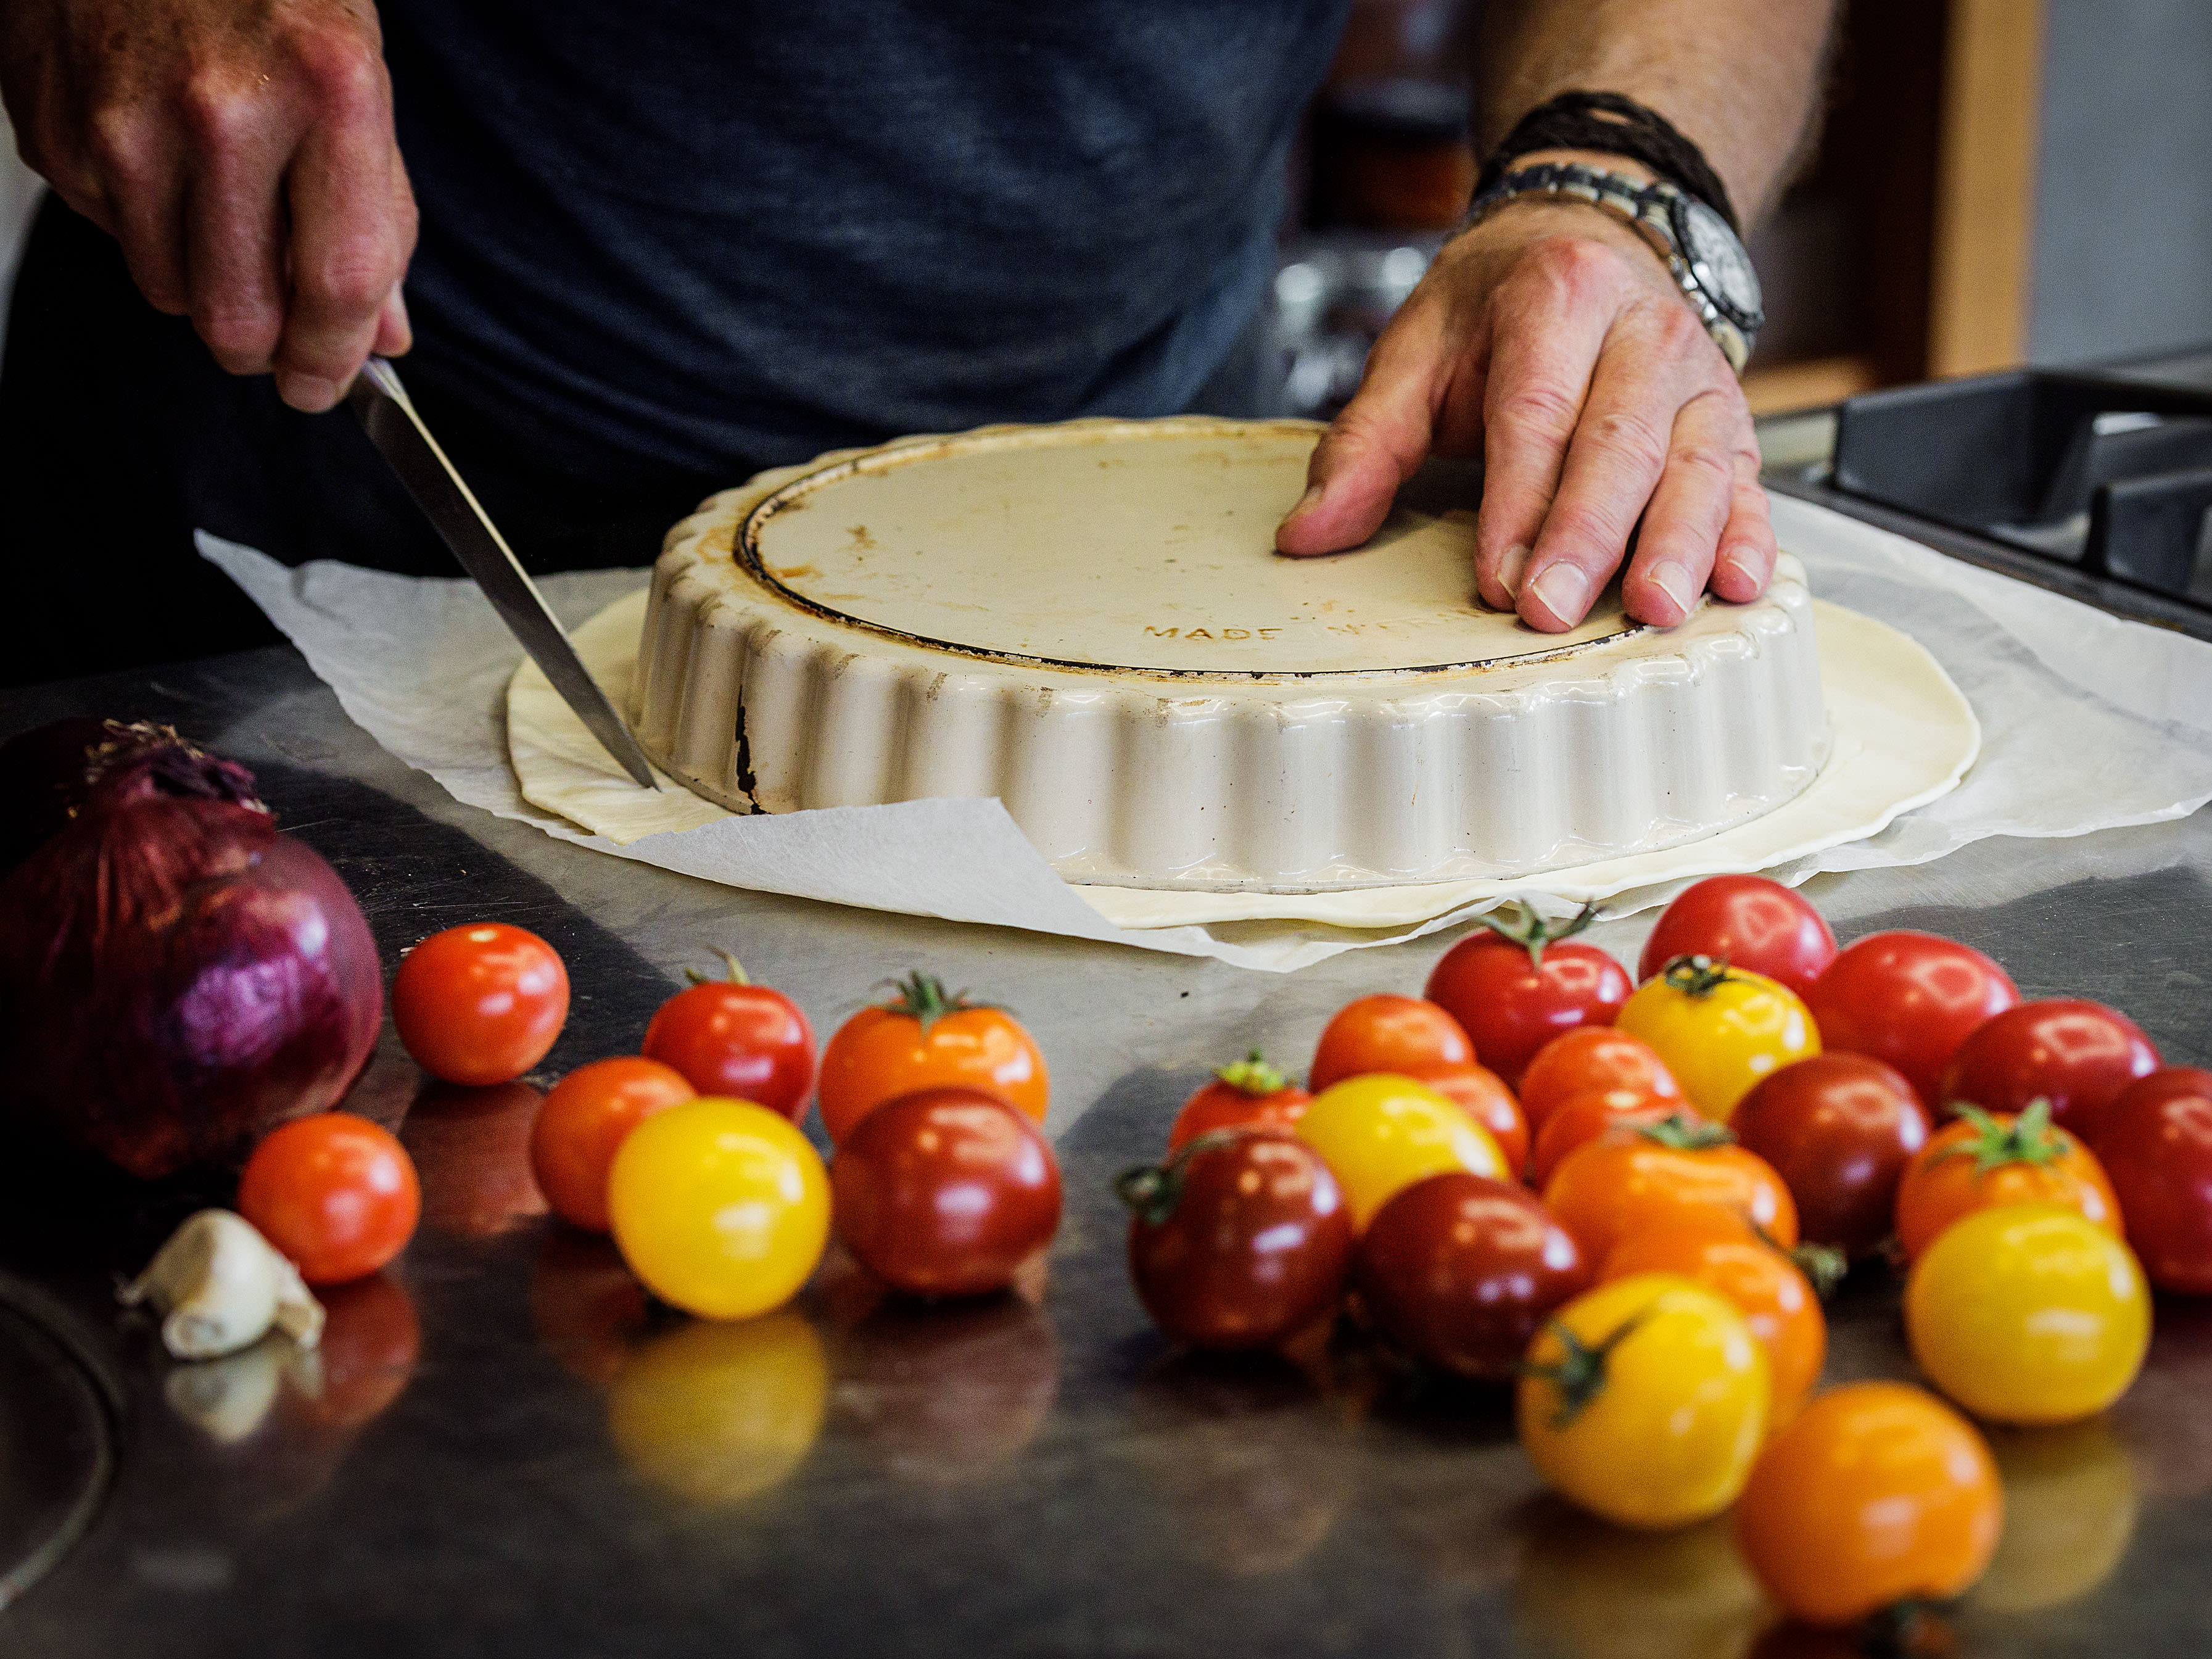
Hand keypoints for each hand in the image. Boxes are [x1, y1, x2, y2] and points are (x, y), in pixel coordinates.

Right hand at [1, 0, 415, 410]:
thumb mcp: (358, 86)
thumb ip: (379, 220)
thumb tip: (381, 336)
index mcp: (327, 94)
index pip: (337, 285)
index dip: (333, 360)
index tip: (324, 385)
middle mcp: (222, 111)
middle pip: (238, 316)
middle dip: (263, 349)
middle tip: (276, 336)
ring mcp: (124, 120)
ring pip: (168, 291)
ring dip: (202, 281)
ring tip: (219, 204)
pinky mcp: (55, 126)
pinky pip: (108, 233)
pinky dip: (141, 220)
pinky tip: (158, 154)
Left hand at [1275, 197, 1775, 632]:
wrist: (1589, 231)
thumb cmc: (1499, 306)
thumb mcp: (1415, 350)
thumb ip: (1362, 445)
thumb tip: (1308, 533)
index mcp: (1556, 296)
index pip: (1536, 413)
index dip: (1518, 503)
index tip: (1498, 580)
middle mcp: (1642, 330)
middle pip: (1620, 443)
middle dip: (1588, 536)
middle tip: (1556, 611)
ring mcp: (1699, 376)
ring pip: (1698, 465)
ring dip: (1679, 544)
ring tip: (1656, 610)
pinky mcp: (1734, 418)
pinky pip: (1748, 481)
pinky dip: (1749, 535)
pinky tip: (1740, 584)